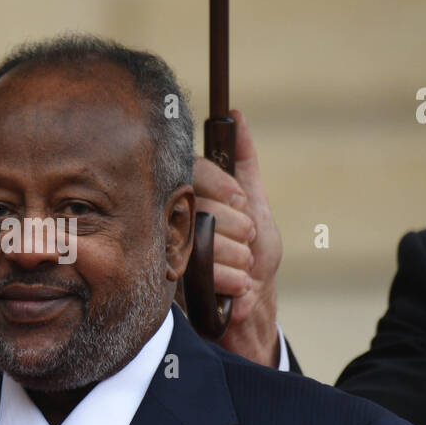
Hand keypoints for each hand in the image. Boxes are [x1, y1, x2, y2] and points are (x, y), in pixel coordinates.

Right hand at [192, 109, 282, 366]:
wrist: (250, 308)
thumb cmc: (254, 256)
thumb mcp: (256, 204)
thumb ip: (244, 162)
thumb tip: (236, 116)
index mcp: (191, 197)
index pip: (195, 171)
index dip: (222, 185)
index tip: (243, 201)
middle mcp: (174, 219)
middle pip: (206, 208)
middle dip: (240, 229)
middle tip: (248, 243)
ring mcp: (169, 251)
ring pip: (206, 241)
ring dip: (239, 259)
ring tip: (243, 268)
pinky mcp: (170, 282)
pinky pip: (203, 273)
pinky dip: (231, 281)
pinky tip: (236, 287)